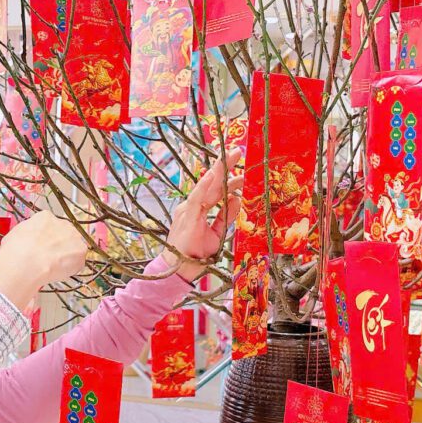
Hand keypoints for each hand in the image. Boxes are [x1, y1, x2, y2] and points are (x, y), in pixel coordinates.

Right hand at [0, 211, 87, 309]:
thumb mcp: (13, 236)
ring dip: (65, 258)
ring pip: (72, 248)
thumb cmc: (16, 249)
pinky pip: (78, 263)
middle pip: (64, 235)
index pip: (49, 226)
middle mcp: (62, 223)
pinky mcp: (81, 251)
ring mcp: (74, 237)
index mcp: (45, 217)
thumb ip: (23, 237)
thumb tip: (19, 243)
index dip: (45, 239)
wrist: (27, 261)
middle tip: (48, 260)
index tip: (41, 248)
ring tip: (52, 268)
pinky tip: (58, 273)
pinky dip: (70, 270)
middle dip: (58, 247)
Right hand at [163, 155, 242, 280]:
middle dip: (224, 166)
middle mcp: (191, 206)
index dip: (228, 177)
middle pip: (210, 183)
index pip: (215, 190)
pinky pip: (196, 199)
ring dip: (218, 171)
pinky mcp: (186, 217)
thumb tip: (236, 198)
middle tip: (237, 151)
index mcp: (198, 209)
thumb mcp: (216, 233)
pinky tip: (213, 175)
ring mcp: (187, 210)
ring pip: (205, 187)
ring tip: (229, 158)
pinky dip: (204, 186)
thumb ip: (225, 216)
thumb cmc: (195, 254)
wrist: (179, 271)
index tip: (242, 166)